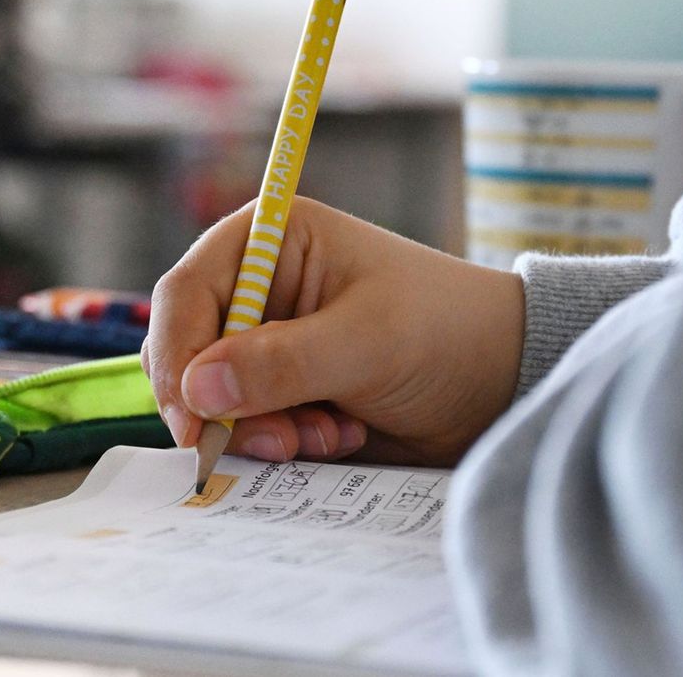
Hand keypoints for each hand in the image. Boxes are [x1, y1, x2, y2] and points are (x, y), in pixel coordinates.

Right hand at [141, 197, 524, 466]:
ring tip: (329, 435)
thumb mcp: (366, 342)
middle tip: (277, 440)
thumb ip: (281, 364)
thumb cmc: (445, 332)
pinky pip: (245, 425)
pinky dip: (283, 441)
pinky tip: (340, 435)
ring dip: (261, 428)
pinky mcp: (280, 390)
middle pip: (186, 351)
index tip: (192, 418)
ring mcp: (265, 342)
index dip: (178, 355)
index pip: (186, 294)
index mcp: (268, 242)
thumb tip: (198, 389)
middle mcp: (256, 287)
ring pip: (212, 398)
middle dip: (223, 404)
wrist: (503, 383)